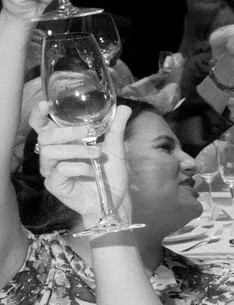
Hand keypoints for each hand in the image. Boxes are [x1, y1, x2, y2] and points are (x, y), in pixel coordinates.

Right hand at [33, 101, 132, 229]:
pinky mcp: (54, 184)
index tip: (46, 105)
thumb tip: (124, 107)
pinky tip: (90, 170)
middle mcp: (53, 154)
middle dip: (66, 132)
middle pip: (44, 136)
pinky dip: (77, 167)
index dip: (38, 115)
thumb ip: (116, 128)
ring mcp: (51, 170)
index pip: (42, 126)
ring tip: (97, 154)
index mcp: (63, 142)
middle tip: (87, 133)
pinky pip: (58, 170)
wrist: (115, 200)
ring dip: (76, 150)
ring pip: (50, 152)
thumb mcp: (115, 148)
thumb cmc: (110, 174)